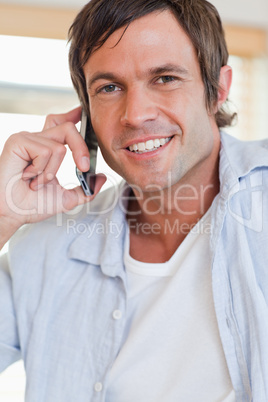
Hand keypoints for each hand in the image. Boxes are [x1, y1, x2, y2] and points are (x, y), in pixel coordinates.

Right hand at [0, 107, 105, 245]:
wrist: (11, 213)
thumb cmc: (31, 205)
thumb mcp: (66, 198)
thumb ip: (85, 189)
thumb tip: (102, 178)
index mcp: (46, 149)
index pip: (61, 124)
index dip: (73, 116)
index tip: (82, 112)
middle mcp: (38, 140)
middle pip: (68, 128)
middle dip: (80, 148)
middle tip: (83, 167)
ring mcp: (28, 139)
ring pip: (59, 147)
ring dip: (51, 172)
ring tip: (36, 182)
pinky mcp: (18, 141)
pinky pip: (46, 151)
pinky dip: (41, 170)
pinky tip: (27, 177)